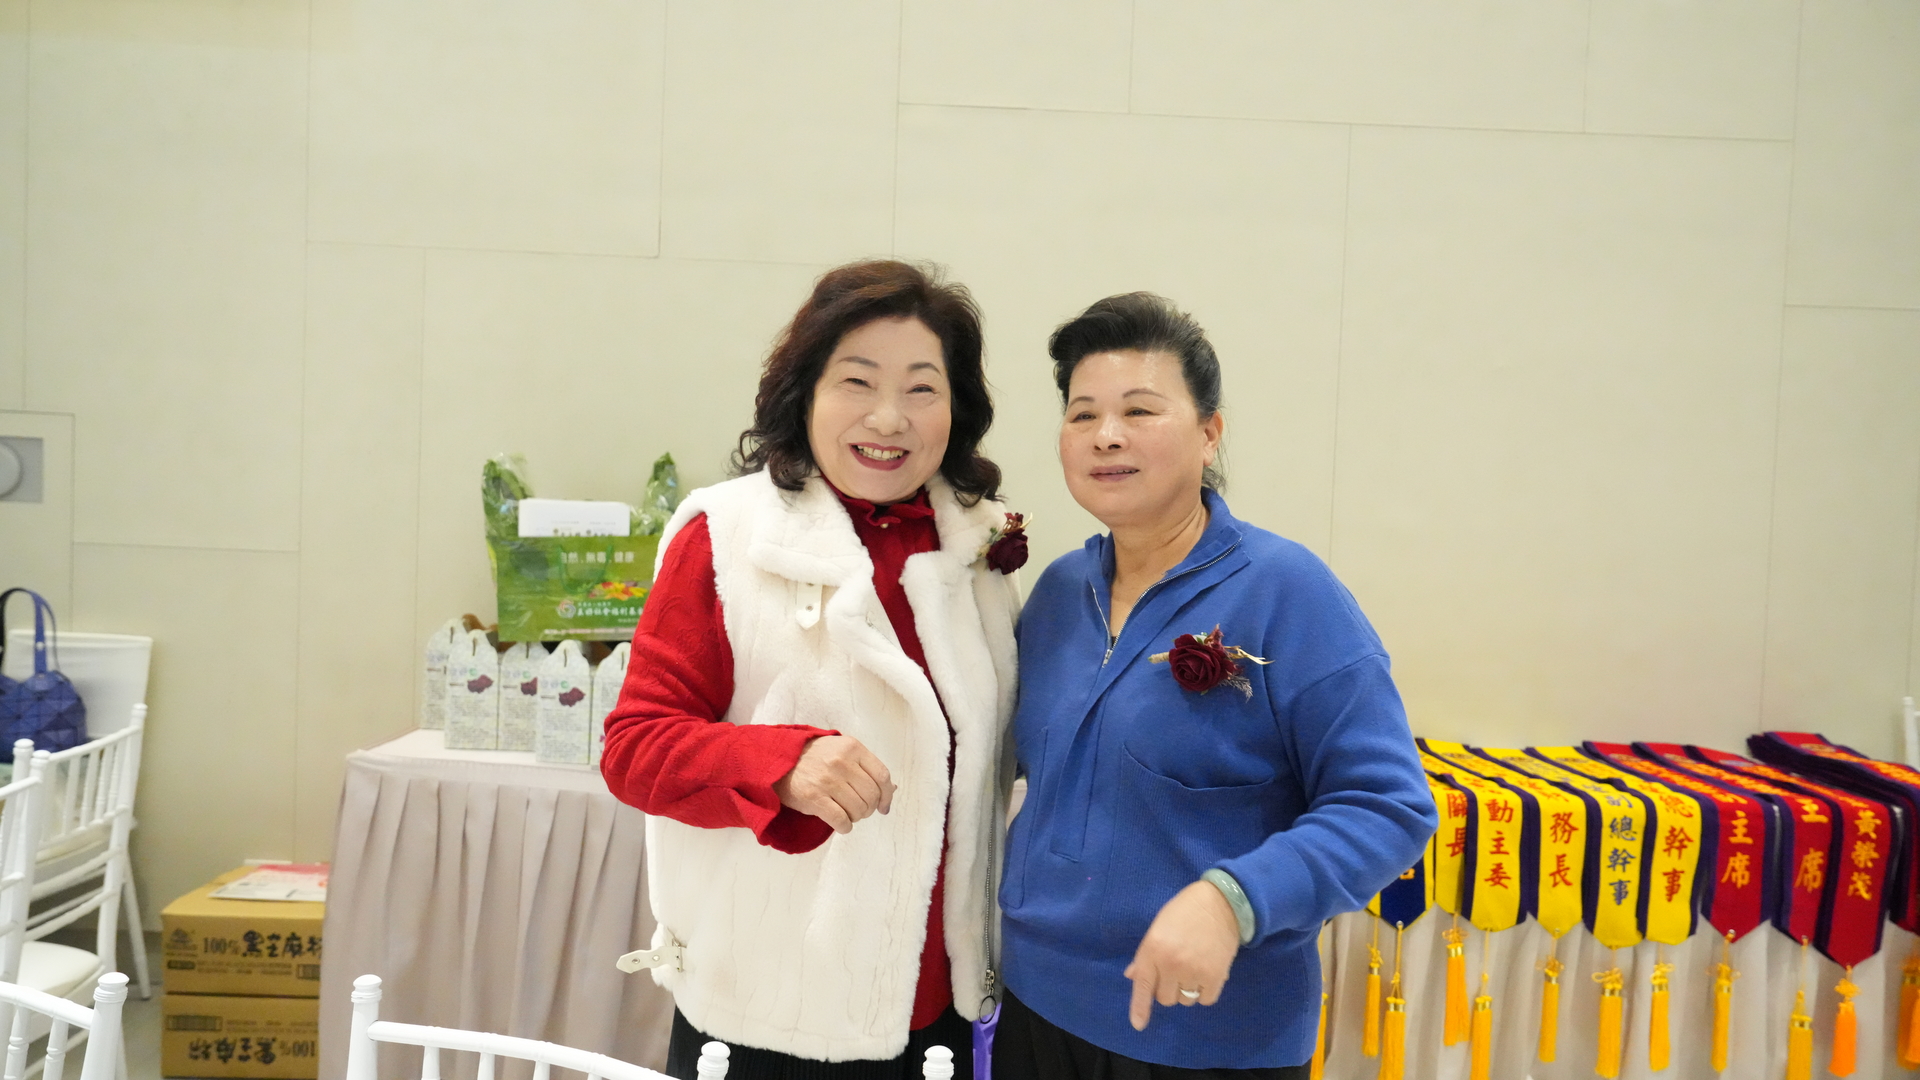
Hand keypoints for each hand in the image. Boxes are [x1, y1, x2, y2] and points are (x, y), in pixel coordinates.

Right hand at [773, 735, 894, 833]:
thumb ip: (864, 766)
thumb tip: (891, 790)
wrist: (778, 760)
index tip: (883, 807)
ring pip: (858, 810)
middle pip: (871, 795)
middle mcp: (842, 762)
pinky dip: (845, 826)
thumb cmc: (813, 757)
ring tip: (847, 814)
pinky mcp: (814, 798)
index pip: (882, 776)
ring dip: (856, 818)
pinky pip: (841, 820)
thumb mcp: (841, 750)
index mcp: (852, 747)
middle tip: (860, 810)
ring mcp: (828, 780)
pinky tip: (841, 824)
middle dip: (869, 809)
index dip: (887, 796)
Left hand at [1122, 880, 1241, 1030]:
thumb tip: (1133, 976)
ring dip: (1187, 990)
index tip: (1138, 1025)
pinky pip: (1206, 1000)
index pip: (1143, 986)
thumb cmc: (1184, 912)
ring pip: (1185, 1001)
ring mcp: (1193, 972)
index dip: (1140, 1008)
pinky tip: (1207, 974)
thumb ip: (1146, 956)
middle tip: (1177, 970)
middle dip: (1169, 988)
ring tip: (1194, 968)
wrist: (1220, 903)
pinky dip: (1205, 992)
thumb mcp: (1158, 929)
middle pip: (1165, 998)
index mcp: (1152, 949)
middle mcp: (1171, 964)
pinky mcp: (1215, 976)